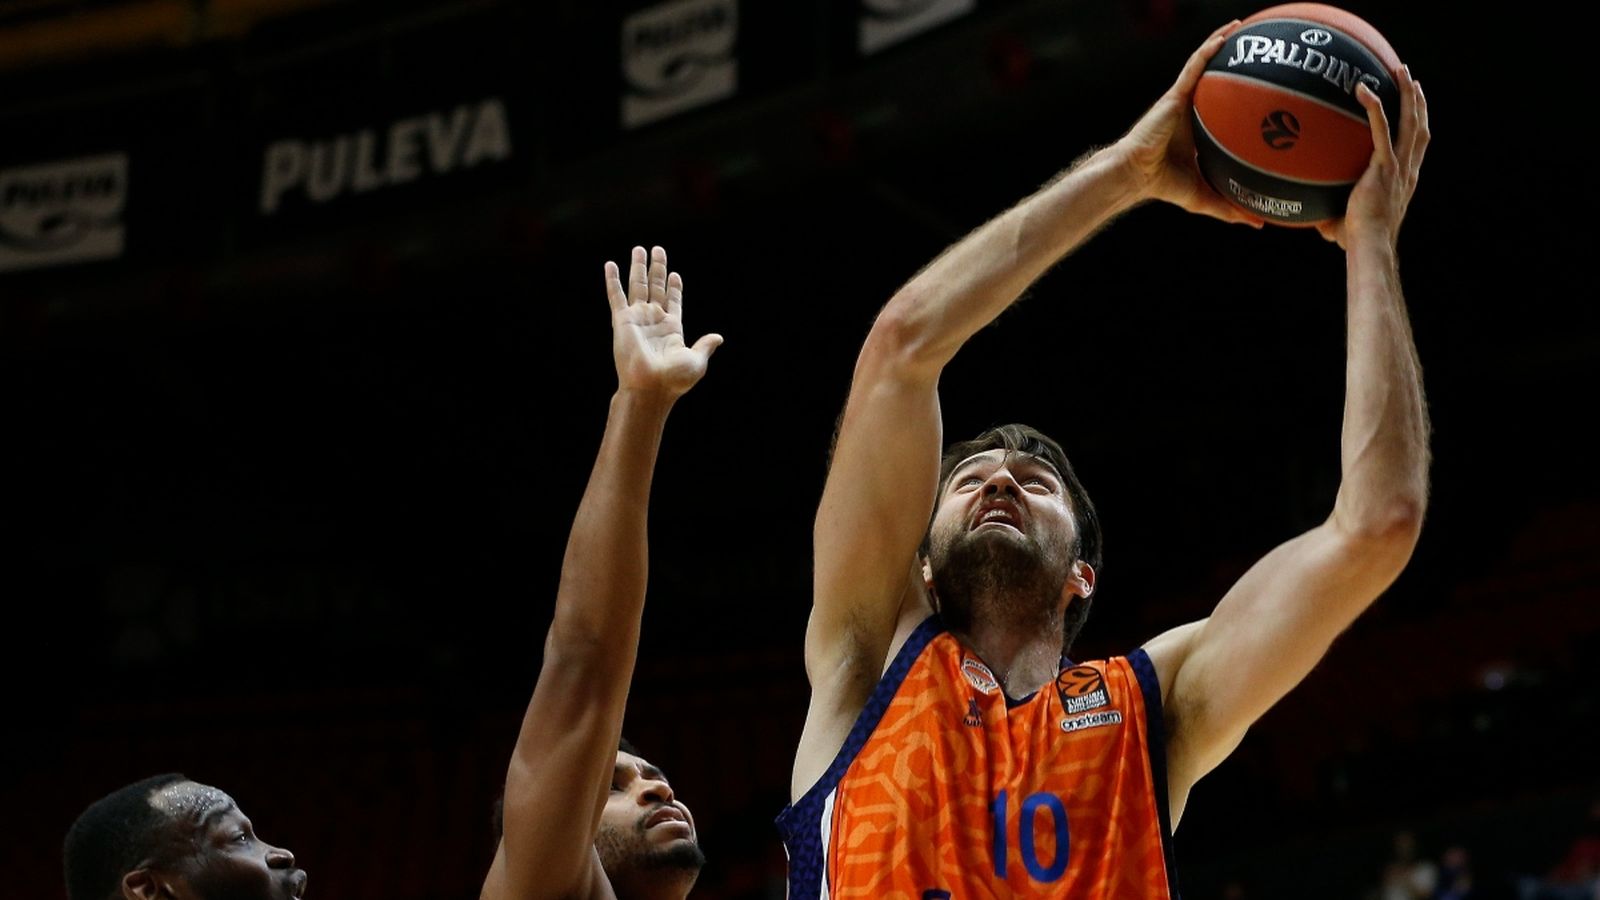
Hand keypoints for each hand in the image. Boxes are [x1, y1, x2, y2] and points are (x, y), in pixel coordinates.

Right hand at [605, 245, 721, 398]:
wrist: (651, 387)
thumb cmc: (674, 379)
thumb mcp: (697, 361)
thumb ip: (705, 346)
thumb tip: (718, 338)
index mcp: (672, 329)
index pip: (673, 302)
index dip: (674, 288)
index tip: (675, 274)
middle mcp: (654, 321)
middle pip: (656, 287)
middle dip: (658, 268)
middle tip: (658, 249)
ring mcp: (638, 319)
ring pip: (638, 286)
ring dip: (639, 267)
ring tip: (639, 249)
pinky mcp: (622, 320)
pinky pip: (616, 296)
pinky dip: (613, 280)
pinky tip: (611, 265)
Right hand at [1115, 20, 1262, 226]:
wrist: (1136, 174)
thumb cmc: (1164, 185)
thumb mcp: (1205, 196)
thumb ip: (1230, 207)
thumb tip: (1259, 224)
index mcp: (1200, 128)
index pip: (1224, 107)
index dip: (1241, 96)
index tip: (1266, 90)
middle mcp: (1192, 109)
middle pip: (1217, 79)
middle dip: (1236, 61)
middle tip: (1263, 48)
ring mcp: (1183, 99)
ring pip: (1205, 64)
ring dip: (1224, 42)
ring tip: (1244, 26)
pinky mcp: (1175, 94)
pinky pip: (1195, 65)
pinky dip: (1210, 49)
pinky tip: (1228, 35)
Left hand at [1317, 67, 1428, 249]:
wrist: (1369, 245)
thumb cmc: (1358, 242)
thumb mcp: (1346, 223)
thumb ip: (1333, 216)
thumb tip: (1312, 220)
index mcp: (1404, 181)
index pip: (1416, 148)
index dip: (1419, 125)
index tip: (1416, 107)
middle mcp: (1407, 170)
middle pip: (1419, 127)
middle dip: (1418, 101)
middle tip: (1411, 79)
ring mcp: (1399, 166)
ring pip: (1409, 122)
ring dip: (1406, 94)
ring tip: (1401, 71)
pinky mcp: (1384, 165)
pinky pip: (1380, 129)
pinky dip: (1374, 107)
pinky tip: (1362, 89)